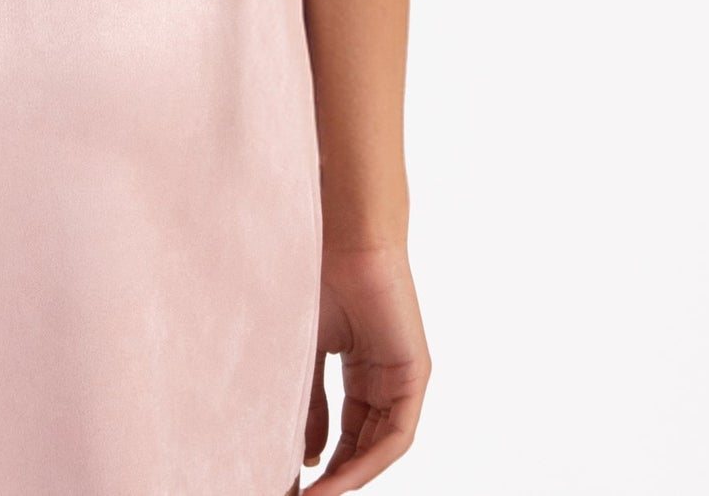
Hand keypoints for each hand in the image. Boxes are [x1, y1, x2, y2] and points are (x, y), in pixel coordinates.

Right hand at [303, 243, 429, 490]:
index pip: (344, 432)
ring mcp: (402, 378)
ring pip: (380, 446)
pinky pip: (396, 434)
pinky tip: (339, 477)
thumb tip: (308, 458)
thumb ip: (311, 402)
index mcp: (360, 370)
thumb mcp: (307, 351)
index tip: (293, 482)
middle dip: (335, 477)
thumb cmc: (320, 277)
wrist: (345, 237)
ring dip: (350, 476)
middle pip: (363, 445)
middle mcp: (384, 379)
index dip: (322, 461)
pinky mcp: (415, 376)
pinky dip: (369, 460)